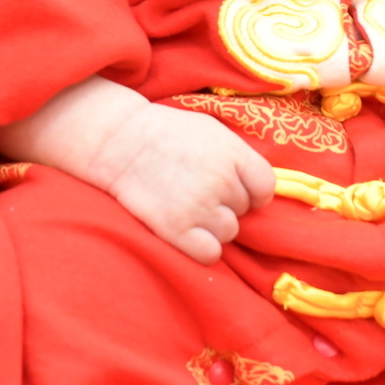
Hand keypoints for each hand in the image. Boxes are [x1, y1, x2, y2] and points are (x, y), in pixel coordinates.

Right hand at [93, 102, 275, 264]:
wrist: (119, 142)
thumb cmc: (166, 134)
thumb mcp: (210, 131)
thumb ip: (238, 157)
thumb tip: (258, 189)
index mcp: (232, 153)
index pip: (265, 187)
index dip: (252, 190)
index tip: (234, 187)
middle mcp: (220, 181)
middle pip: (243, 210)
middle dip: (225, 203)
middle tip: (196, 188)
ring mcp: (199, 206)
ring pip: (228, 232)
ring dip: (213, 224)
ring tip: (188, 206)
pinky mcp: (177, 229)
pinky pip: (210, 253)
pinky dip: (202, 247)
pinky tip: (187, 230)